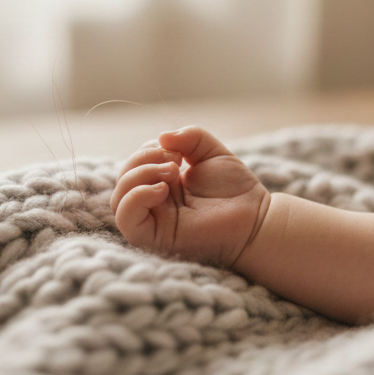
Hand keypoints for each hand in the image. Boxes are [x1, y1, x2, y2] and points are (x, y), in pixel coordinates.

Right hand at [111, 126, 269, 266]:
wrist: (254, 216)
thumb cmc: (234, 188)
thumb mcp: (211, 152)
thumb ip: (190, 137)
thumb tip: (162, 136)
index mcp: (162, 182)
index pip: (135, 163)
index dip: (149, 149)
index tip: (178, 151)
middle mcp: (153, 202)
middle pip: (123, 178)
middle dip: (144, 160)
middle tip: (176, 161)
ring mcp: (152, 220)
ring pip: (119, 198)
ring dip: (140, 176)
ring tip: (172, 172)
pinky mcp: (154, 237)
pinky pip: (126, 220)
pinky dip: (137, 197)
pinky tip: (162, 189)